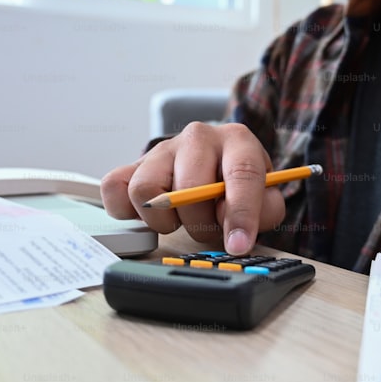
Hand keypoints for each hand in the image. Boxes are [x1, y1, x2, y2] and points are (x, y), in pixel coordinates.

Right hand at [101, 122, 285, 254]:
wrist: (213, 167)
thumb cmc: (237, 185)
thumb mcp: (265, 197)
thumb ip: (263, 212)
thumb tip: (235, 229)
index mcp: (237, 140)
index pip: (241, 173)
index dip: (241, 212)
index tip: (237, 244)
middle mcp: (197, 137)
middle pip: (190, 187)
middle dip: (200, 222)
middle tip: (208, 228)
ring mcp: (161, 150)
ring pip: (146, 190)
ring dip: (164, 219)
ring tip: (180, 220)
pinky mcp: (132, 165)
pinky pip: (114, 189)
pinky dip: (127, 211)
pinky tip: (150, 215)